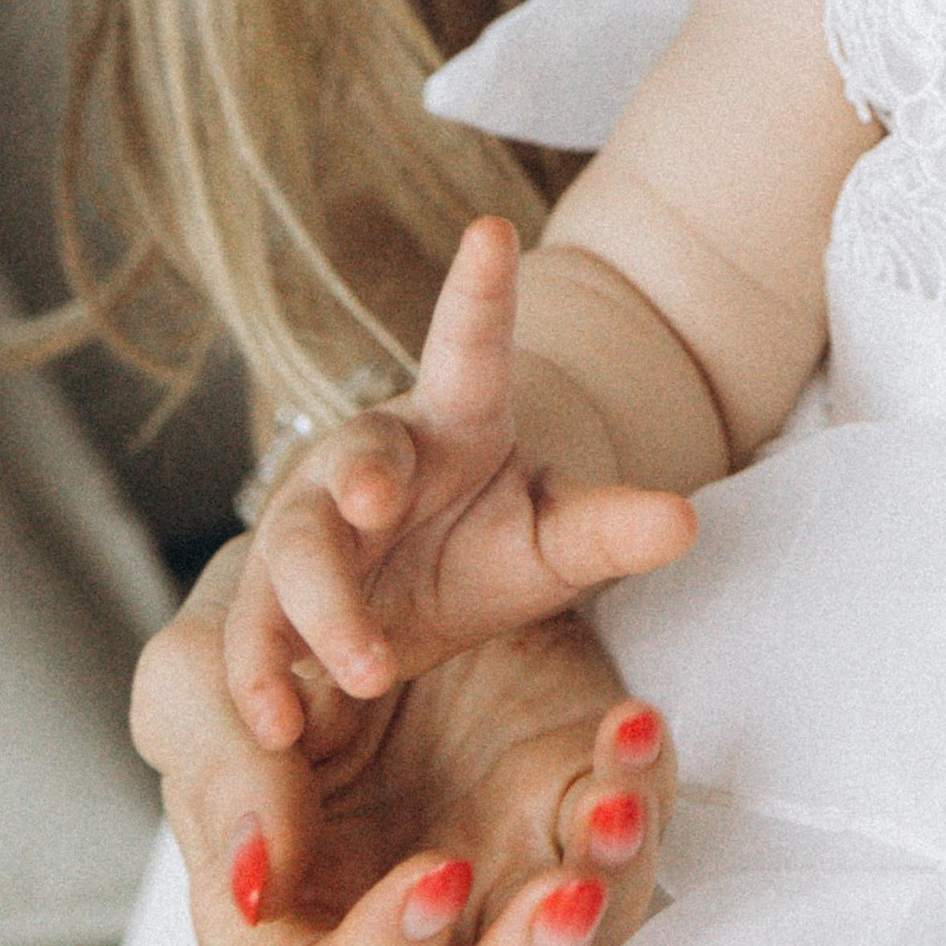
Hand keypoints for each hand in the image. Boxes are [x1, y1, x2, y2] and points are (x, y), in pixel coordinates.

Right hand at [132, 583, 673, 945]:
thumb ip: (222, 773)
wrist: (369, 542)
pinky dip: (641, 780)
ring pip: (575, 942)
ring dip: (612, 878)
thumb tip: (255, 879)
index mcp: (287, 923)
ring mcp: (500, 870)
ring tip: (617, 795)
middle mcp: (404, 927)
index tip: (432, 878)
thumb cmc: (263, 646)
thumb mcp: (203, 679)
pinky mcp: (576, 798)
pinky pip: (626, 821)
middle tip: (567, 895)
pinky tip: (630, 728)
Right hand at [223, 216, 694, 736]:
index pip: (471, 346)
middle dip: (360, 479)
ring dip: (319, 611)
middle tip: (377, 503)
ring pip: (298, 552)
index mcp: (455, 417)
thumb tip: (689, 521)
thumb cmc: (488, 544)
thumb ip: (610, 528)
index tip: (493, 229)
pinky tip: (277, 717)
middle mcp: (371, 456)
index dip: (480, 290)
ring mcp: (312, 520)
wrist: (412, 595)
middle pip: (360, 460)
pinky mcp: (269, 593)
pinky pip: (257, 630)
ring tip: (362, 671)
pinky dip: (263, 673)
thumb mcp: (555, 540)